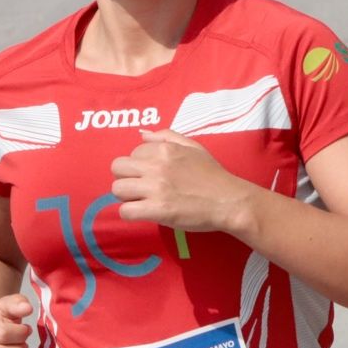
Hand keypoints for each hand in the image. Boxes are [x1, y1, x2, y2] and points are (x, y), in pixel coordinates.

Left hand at [110, 130, 252, 233]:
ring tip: (142, 201)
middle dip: (126, 178)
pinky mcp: (157, 210)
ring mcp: (156, 188)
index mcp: (165, 149)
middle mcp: (157, 166)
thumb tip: (142, 134)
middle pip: (117, 169)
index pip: (132, 153)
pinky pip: (125, 211)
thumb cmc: (213, 175)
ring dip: (127, 197)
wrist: (229, 201)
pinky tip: (144, 213)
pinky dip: (131, 214)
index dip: (138, 165)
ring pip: (117, 190)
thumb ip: (167, 136)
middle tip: (140, 188)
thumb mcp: (194, 147)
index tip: (150, 175)